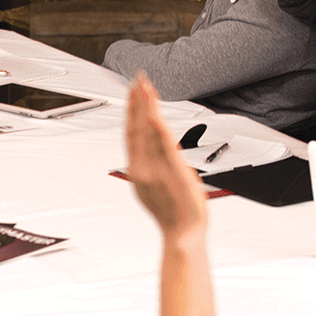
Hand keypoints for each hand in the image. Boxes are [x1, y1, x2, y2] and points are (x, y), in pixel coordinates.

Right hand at [127, 75, 207, 240]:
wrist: (183, 236)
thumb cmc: (175, 216)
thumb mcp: (158, 189)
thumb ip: (155, 169)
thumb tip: (158, 157)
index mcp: (139, 170)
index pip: (133, 133)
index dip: (132, 111)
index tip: (133, 93)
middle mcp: (144, 167)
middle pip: (136, 127)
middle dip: (136, 101)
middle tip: (136, 79)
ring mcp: (157, 168)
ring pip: (148, 131)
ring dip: (146, 106)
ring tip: (144, 86)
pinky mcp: (173, 171)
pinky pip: (163, 144)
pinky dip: (157, 128)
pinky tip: (153, 113)